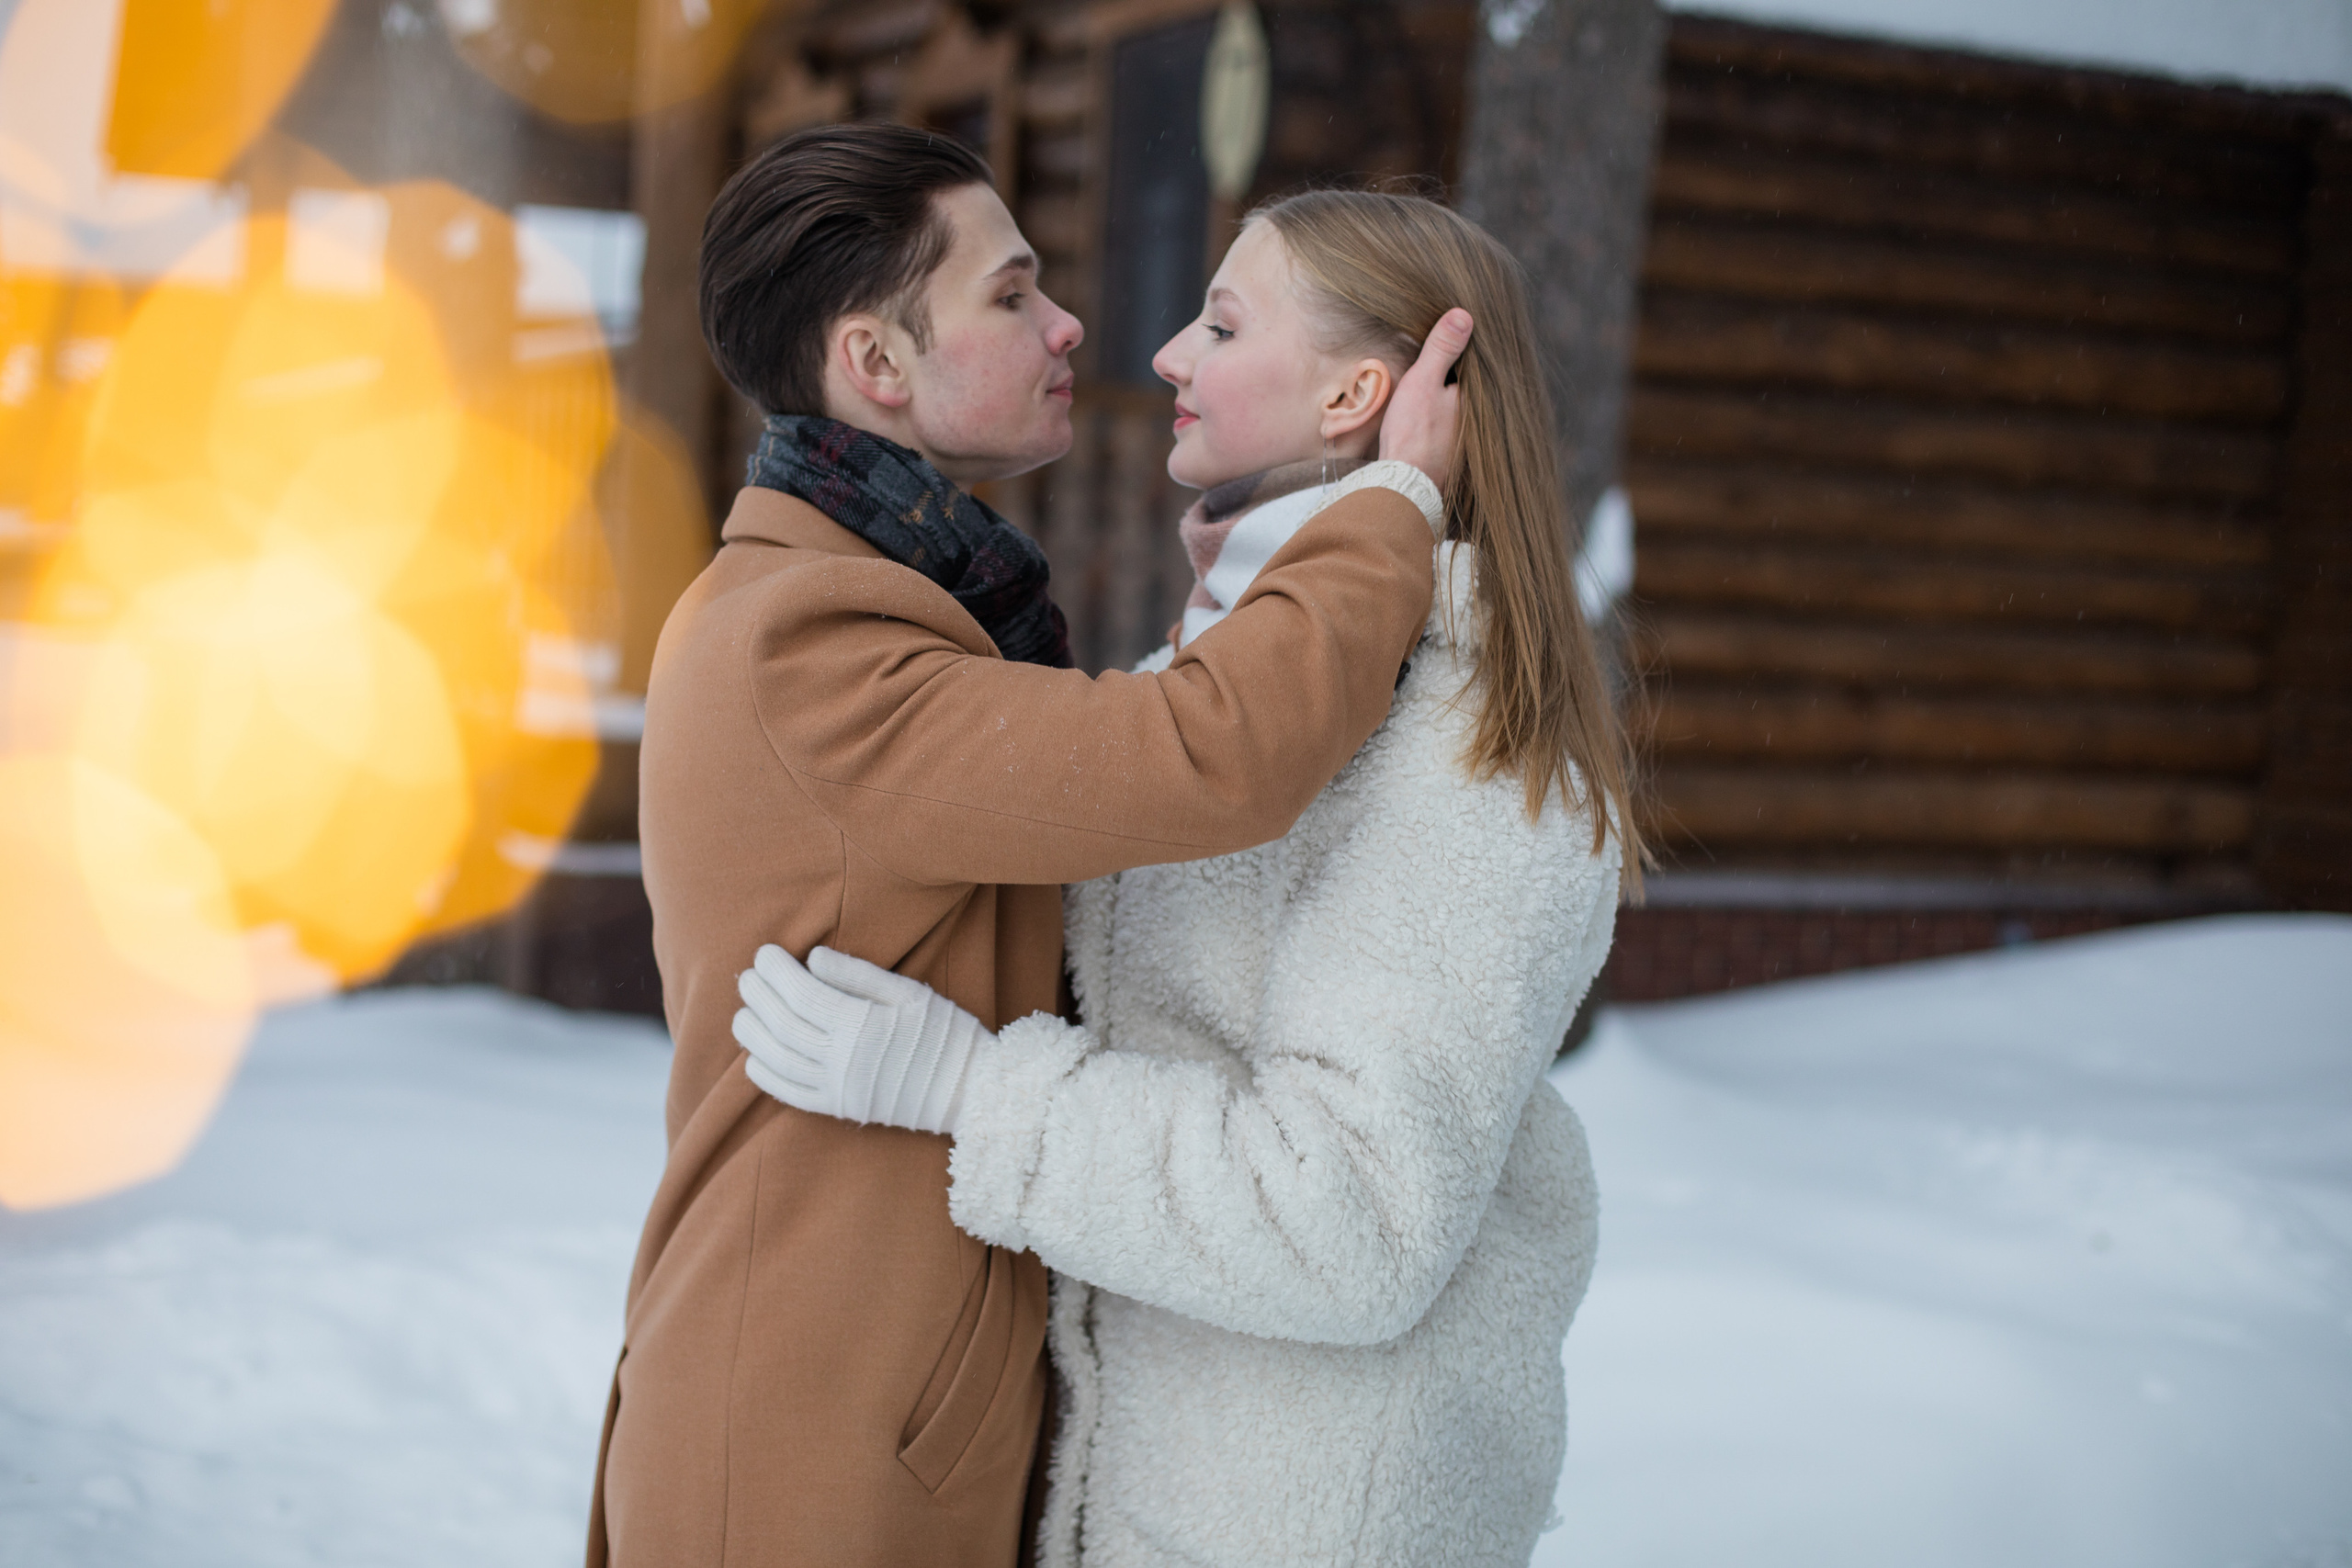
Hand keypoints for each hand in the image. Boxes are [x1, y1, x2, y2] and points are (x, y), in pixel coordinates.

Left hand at [732, 944, 988, 1135]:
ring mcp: (838, 1088)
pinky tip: (754, 1058)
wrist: (970, 1091)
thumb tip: (813, 957)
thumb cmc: (944, 1034)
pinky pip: (790, 1094)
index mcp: (861, 1025)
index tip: (765, 953)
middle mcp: (842, 1059)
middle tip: (748, 976)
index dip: (776, 971)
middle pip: (783, 1024)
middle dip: (758, 995)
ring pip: (778, 1059)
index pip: (801, 993)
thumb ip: (860, 975)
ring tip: (744, 1012)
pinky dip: (766, 1076)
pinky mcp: (839, 1108)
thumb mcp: (911, 993)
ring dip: (753, 1034)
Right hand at [1376, 307, 1473, 492]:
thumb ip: (1443, 348)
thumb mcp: (1425, 381)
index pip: (1477, 364)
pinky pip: (1455, 425)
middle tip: (1449, 346)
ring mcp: (1470, 439)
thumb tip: (1464, 314)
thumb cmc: (1413, 433)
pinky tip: (1436, 413)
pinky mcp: (1457, 454)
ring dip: (1455, 395)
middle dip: (1461, 372)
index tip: (1459, 329)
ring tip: (1442, 377)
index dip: (1466, 348)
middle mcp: (1482, 419)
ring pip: (1463, 407)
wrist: (1404, 483)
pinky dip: (1449, 416)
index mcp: (1478, 397)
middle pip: (1471, 386)